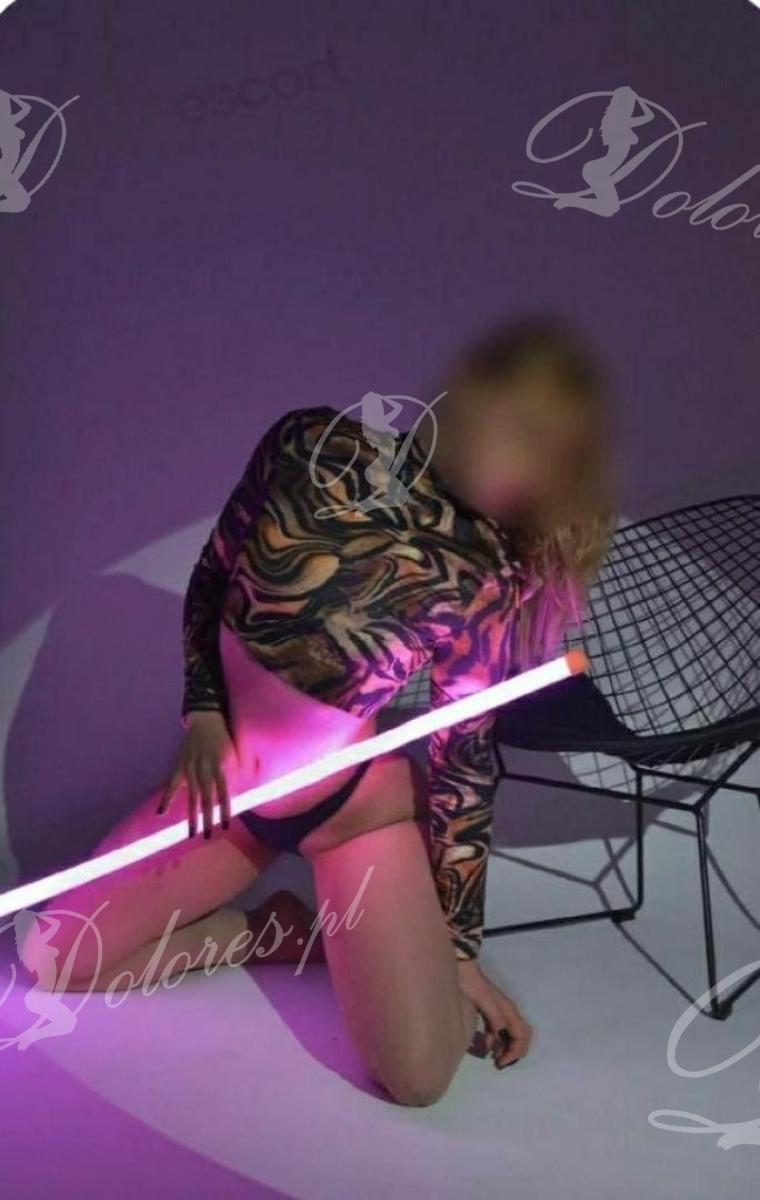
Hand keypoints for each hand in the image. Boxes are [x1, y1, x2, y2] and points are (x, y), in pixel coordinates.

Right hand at [157, 711, 241, 839]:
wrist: (205, 719)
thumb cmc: (224, 739)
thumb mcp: (234, 753)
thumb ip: (235, 772)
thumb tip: (239, 794)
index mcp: (220, 765)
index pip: (223, 793)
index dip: (224, 810)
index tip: (225, 826)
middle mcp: (204, 768)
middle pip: (206, 798)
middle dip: (207, 819)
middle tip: (207, 836)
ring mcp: (190, 768)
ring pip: (191, 796)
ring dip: (191, 816)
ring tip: (191, 833)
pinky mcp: (180, 765)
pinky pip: (171, 784)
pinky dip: (166, 798)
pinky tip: (160, 813)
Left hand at [457, 958, 532, 1068]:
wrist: (462, 967)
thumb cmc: (471, 983)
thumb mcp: (483, 1000)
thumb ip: (494, 1017)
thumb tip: (501, 1034)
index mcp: (508, 1010)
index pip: (521, 1036)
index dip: (514, 1052)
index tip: (500, 1063)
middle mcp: (508, 1011)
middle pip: (522, 1035)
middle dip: (516, 1052)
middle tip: (501, 1064)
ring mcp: (500, 1011)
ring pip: (512, 1034)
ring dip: (506, 1048)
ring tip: (494, 1058)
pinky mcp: (491, 1012)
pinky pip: (500, 1031)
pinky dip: (496, 1041)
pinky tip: (485, 1046)